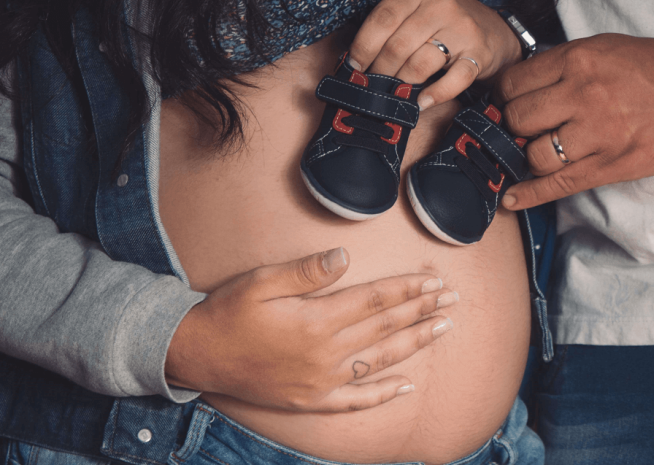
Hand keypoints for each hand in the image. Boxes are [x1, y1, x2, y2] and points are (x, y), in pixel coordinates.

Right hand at [165, 247, 457, 411]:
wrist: (196, 355)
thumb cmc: (228, 312)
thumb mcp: (262, 281)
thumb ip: (306, 271)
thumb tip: (345, 256)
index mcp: (316, 320)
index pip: (375, 300)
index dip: (407, 290)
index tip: (433, 281)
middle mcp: (325, 353)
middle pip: (385, 327)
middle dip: (421, 311)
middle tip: (452, 299)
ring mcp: (321, 381)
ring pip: (380, 360)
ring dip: (414, 343)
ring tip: (443, 328)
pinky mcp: (311, 401)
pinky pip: (356, 401)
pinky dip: (383, 395)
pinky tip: (407, 387)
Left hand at [347, 0, 521, 109]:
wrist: (492, 28)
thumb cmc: (442, 24)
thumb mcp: (415, 12)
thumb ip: (390, 28)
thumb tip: (356, 62)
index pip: (382, 20)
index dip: (363, 47)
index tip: (354, 68)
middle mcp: (440, 6)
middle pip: (398, 46)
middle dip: (381, 71)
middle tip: (374, 85)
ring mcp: (462, 29)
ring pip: (421, 64)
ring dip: (403, 83)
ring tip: (396, 92)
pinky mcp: (479, 54)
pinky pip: (453, 81)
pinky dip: (435, 95)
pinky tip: (422, 102)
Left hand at [494, 34, 653, 209]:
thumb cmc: (651, 68)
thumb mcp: (602, 48)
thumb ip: (561, 65)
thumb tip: (520, 89)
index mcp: (577, 61)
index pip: (514, 83)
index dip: (504, 95)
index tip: (505, 102)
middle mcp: (582, 95)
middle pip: (518, 118)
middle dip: (513, 125)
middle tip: (523, 127)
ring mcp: (597, 134)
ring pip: (535, 155)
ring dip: (529, 155)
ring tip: (536, 150)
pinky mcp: (610, 165)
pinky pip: (558, 184)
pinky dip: (530, 194)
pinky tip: (512, 199)